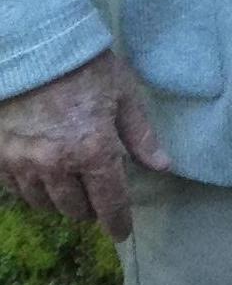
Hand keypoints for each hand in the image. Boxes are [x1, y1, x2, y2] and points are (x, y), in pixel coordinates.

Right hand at [0, 51, 169, 239]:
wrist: (36, 51)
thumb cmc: (88, 69)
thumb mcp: (124, 95)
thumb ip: (141, 136)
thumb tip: (163, 166)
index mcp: (93, 152)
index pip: (108, 201)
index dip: (117, 222)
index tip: (122, 233)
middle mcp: (56, 166)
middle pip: (75, 208)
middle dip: (91, 210)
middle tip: (100, 203)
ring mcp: (24, 165)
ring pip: (45, 204)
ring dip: (62, 203)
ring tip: (74, 193)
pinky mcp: (2, 159)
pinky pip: (19, 191)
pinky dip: (35, 192)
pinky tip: (44, 182)